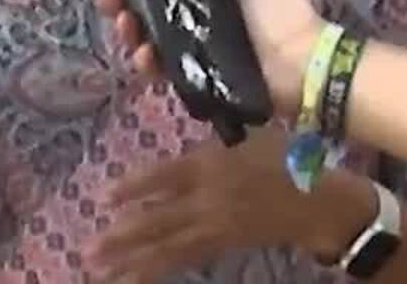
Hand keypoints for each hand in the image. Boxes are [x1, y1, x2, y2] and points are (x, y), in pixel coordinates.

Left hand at [92, 128, 332, 280]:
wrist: (318, 201)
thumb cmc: (284, 157)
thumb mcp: (248, 135)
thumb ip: (213, 141)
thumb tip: (183, 137)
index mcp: (211, 164)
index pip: (164, 177)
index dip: (133, 188)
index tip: (103, 196)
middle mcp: (208, 199)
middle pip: (158, 221)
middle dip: (121, 238)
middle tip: (88, 250)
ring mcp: (215, 227)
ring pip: (167, 248)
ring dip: (131, 262)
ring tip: (99, 271)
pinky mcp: (222, 245)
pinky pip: (183, 259)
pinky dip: (156, 269)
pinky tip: (133, 278)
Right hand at [95, 0, 323, 117]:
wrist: (302, 69)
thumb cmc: (287, 15)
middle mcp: (198, 16)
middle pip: (150, 7)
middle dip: (124, 4)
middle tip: (110, 3)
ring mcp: (194, 48)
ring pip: (150, 37)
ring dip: (131, 32)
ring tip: (128, 29)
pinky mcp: (195, 76)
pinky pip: (163, 68)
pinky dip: (147, 63)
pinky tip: (143, 56)